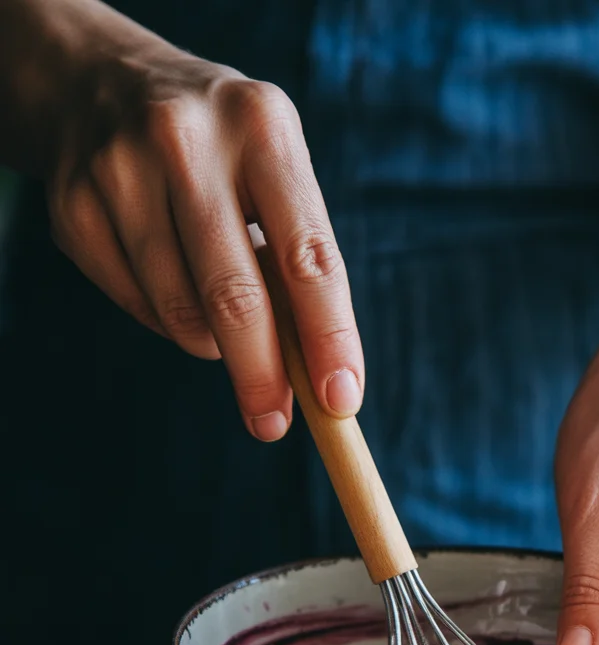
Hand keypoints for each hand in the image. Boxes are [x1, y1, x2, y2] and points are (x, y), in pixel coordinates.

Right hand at [47, 36, 361, 437]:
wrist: (101, 81)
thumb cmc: (221, 151)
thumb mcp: (273, 172)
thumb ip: (297, 261)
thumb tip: (319, 373)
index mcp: (263, 127)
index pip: (309, 257)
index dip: (329, 337)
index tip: (341, 399)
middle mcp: (187, 139)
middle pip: (236, 296)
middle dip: (262, 376)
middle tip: (273, 424)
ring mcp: (119, 170)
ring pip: (180, 311)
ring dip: (211, 344)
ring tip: (223, 326)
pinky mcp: (73, 206)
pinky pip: (136, 305)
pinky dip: (166, 321)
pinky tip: (173, 288)